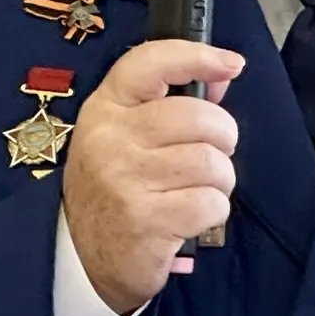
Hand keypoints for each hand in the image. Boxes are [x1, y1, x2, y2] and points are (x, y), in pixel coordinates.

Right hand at [61, 41, 243, 315]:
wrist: (83, 259)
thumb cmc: (117, 188)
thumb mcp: (128, 137)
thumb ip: (172, 103)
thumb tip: (222, 75)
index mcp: (105, 108)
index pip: (150, 62)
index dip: (197, 56)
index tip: (231, 63)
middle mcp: (110, 138)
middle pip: (200, 117)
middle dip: (222, 139)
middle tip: (208, 157)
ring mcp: (125, 179)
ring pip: (212, 162)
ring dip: (219, 181)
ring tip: (196, 190)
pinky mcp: (145, 220)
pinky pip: (211, 203)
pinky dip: (213, 212)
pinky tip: (189, 217)